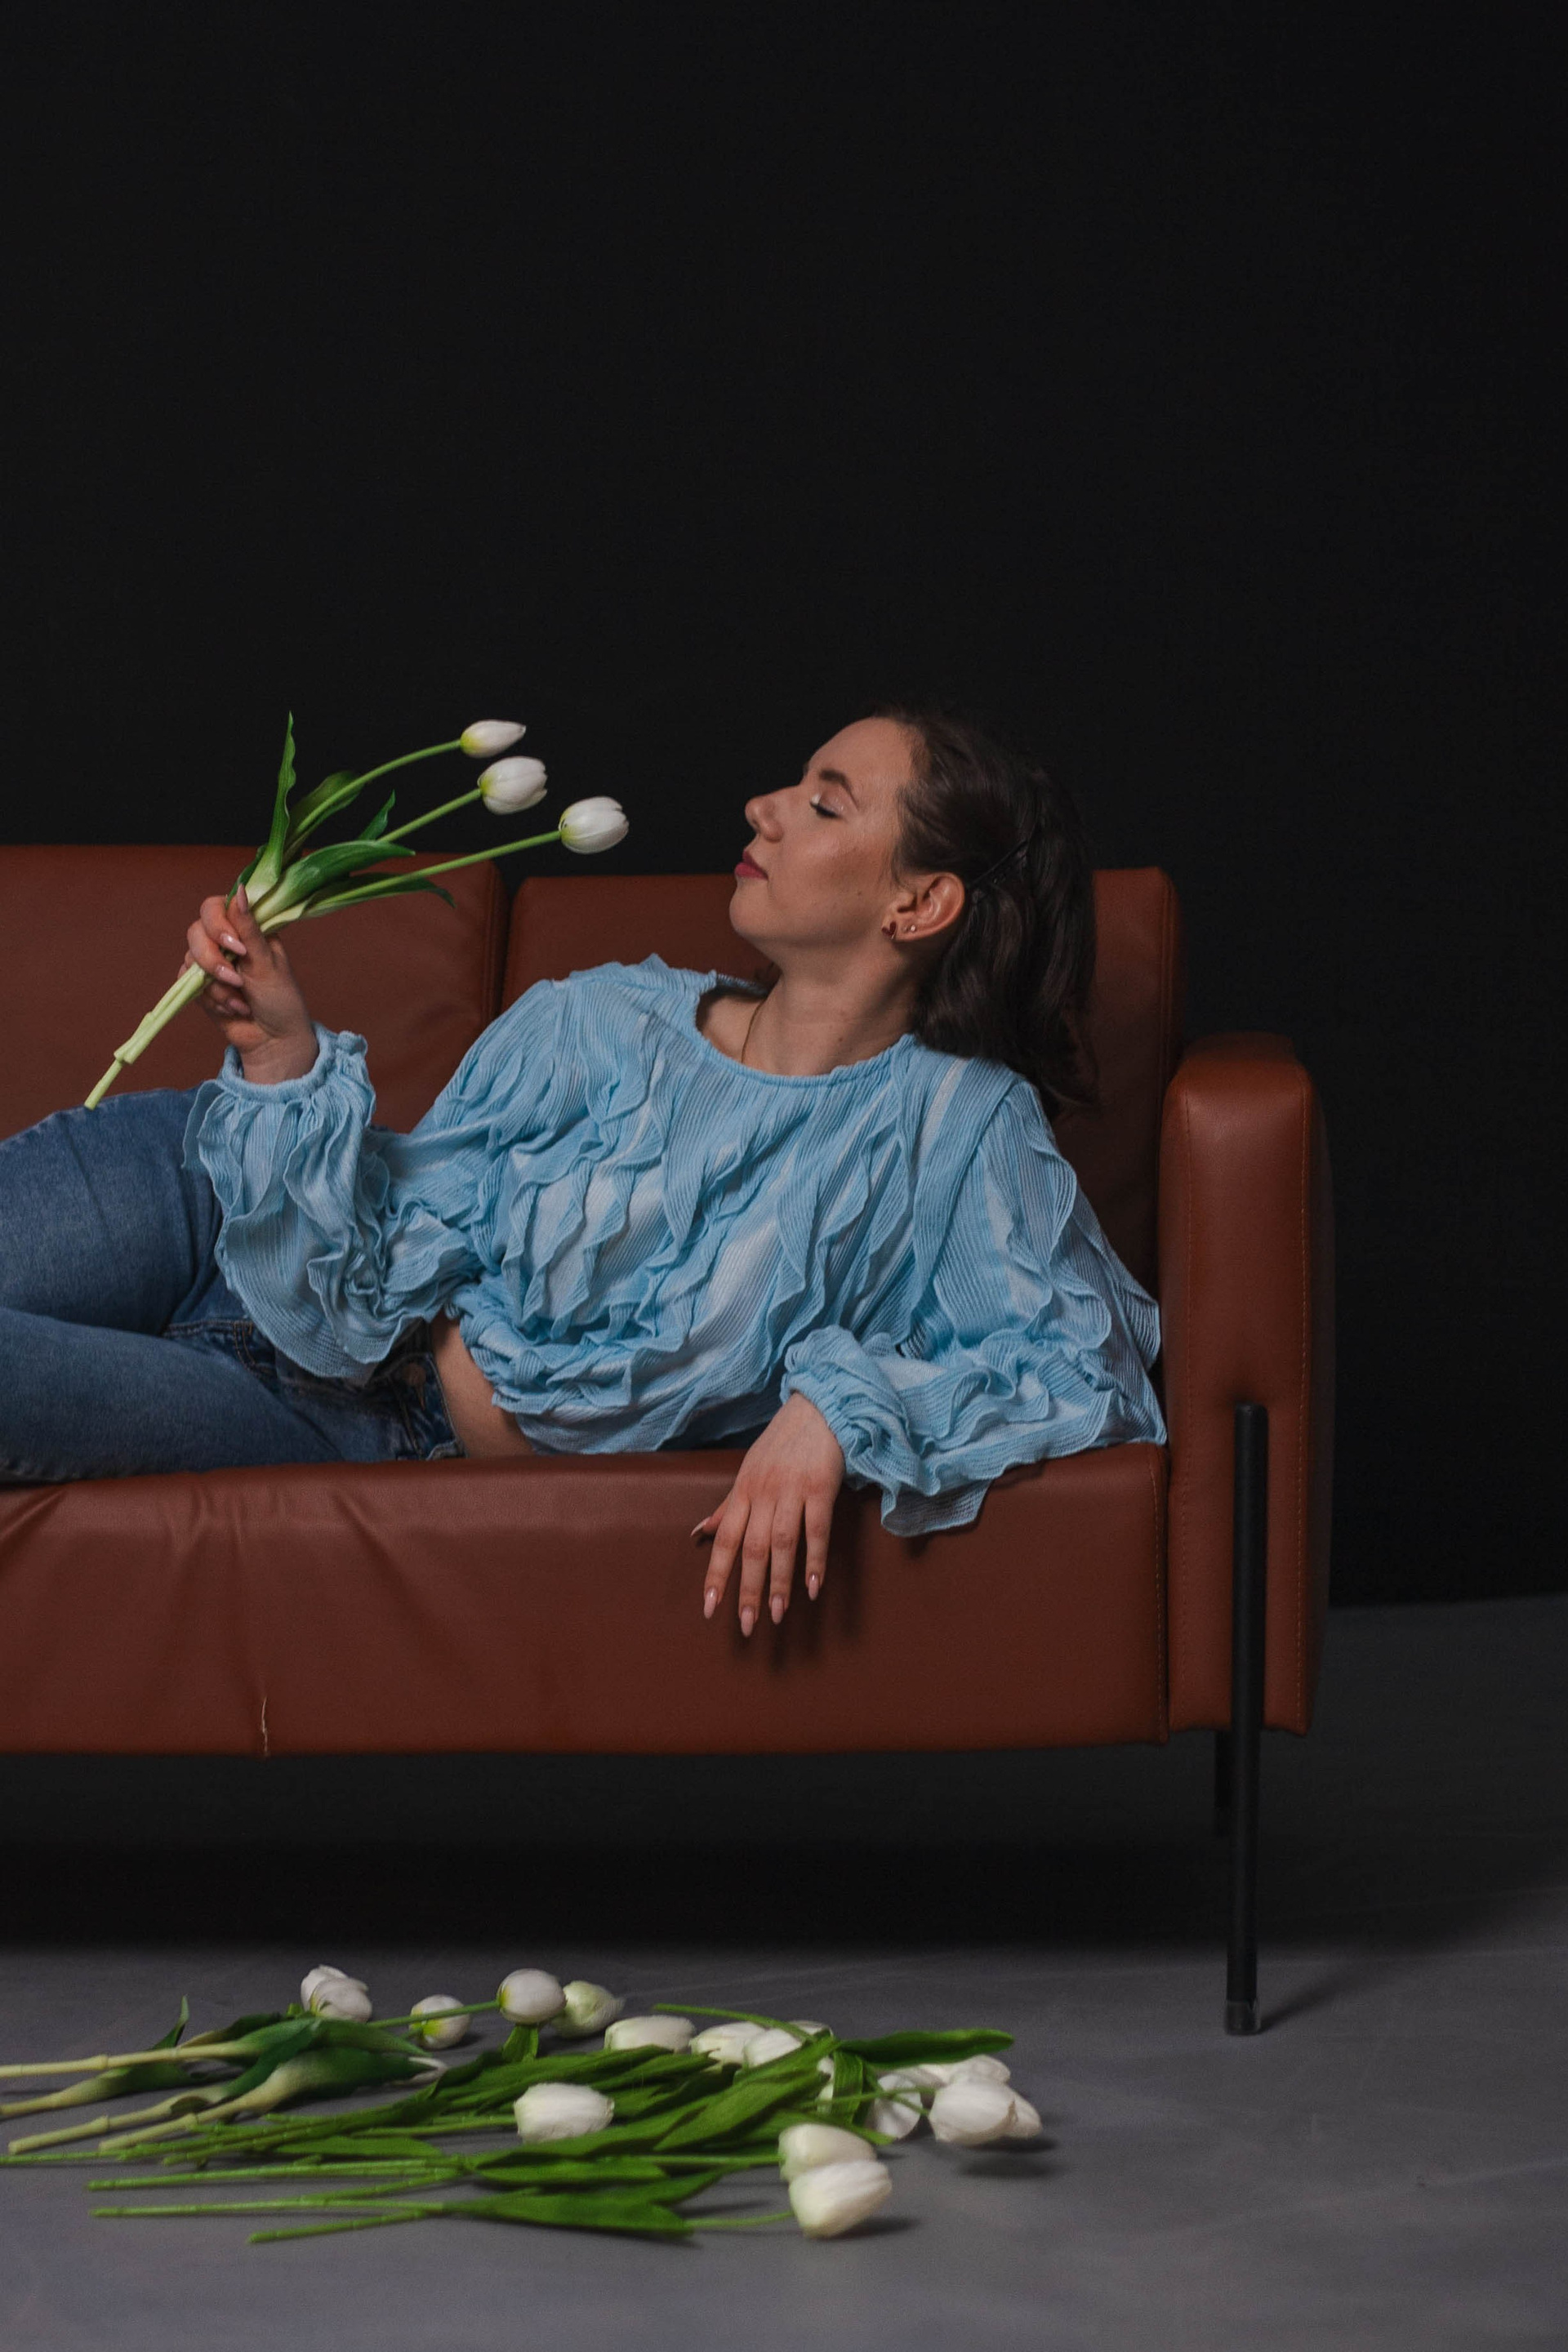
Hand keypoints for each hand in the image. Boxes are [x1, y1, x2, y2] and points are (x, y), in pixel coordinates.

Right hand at [185, 884, 318, 1082]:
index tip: (238, 947)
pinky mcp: (199, 986)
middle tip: (237, 980)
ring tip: (242, 1001)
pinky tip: (234, 1008)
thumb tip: (239, 889)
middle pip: (196, 932)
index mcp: (246, 928)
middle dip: (214, 960)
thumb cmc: (280, 999)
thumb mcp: (267, 962)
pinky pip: (188, 984)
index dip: (218, 924)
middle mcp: (225, 941)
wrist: (273, 1040)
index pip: (214, 907)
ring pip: (190, 960)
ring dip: (217, 986)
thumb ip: (249, 928)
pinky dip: (212, 999)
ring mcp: (210, 962)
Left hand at [693, 1391, 845, 1634]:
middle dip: (746, 1589)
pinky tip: (813, 1588)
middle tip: (746, 1625)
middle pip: (751, 1547)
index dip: (716, 1574)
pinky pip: (817, 1530)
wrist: (818, 1408)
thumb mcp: (748, 1471)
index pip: (725, 1539)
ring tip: (776, 1615)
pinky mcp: (821, 1488)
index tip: (709, 1609)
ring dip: (778, 1582)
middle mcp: (763, 1493)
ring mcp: (792, 1491)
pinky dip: (815, 1560)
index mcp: (743, 1491)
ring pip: (781, 1543)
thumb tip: (698, 1534)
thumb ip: (727, 1507)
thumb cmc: (781, 1443)